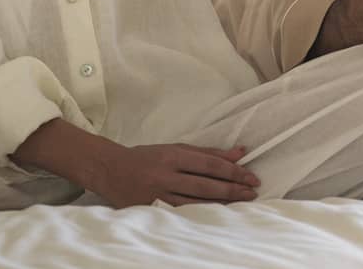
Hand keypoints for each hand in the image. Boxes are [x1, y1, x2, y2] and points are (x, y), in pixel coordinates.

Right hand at [90, 141, 261, 206]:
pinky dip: (201, 214)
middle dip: (232, 189)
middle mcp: (165, 175)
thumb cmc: (147, 156)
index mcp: (172, 155)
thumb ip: (208, 151)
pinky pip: (181, 214)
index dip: (233, 171)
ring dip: (221, 204)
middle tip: (252, 192)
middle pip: (205, 185)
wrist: (110, 169)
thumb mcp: (176, 147)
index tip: (251, 177)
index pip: (209, 164)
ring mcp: (157, 195)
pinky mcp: (150, 210)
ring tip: (241, 204)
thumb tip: (240, 152)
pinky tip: (217, 215)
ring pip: (195, 203)